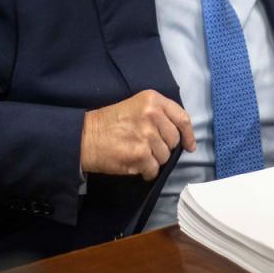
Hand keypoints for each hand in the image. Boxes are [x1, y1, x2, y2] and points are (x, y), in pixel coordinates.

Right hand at [80, 90, 195, 179]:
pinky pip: (154, 169)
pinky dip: (145, 171)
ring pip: (164, 157)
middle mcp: (152, 115)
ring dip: (153, 159)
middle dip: (163, 147)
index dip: (188, 135)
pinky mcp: (140, 155)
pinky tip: (133, 163)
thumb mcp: (137, 106)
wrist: (84, 137)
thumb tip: (182, 137)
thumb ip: (159, 115)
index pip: (182, 118)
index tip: (189, 145)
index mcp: (153, 100)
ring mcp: (147, 135)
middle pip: (173, 140)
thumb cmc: (109, 123)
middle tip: (145, 145)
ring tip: (136, 152)